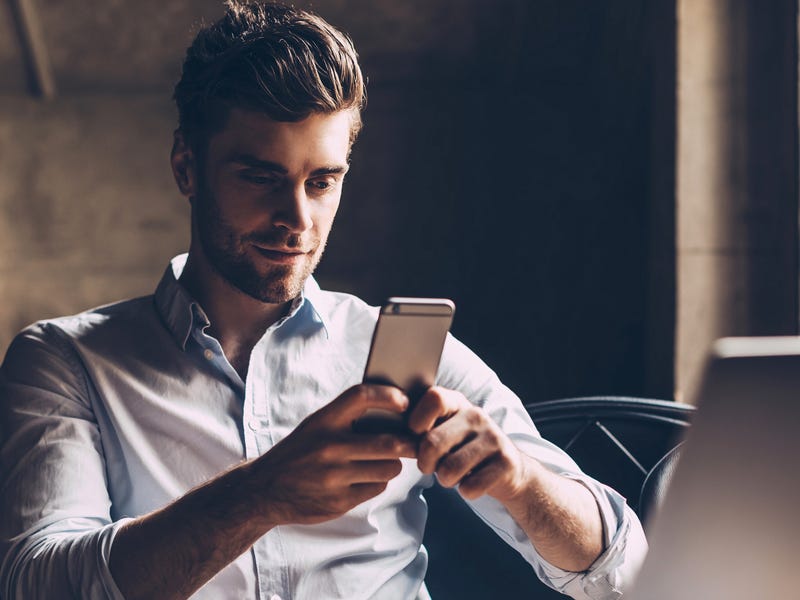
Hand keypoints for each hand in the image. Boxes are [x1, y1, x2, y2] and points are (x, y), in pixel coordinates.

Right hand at [251, 384, 417, 526]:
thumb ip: (347, 418)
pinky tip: (363, 479)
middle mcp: (329, 447)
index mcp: (323, 420)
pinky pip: (377, 488)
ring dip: (393, 465)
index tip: (404, 402)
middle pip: (390, 442)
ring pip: (389, 469)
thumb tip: (396, 412)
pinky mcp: (339, 501)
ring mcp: (334, 476)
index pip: (361, 396)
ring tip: (382, 462)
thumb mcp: (316, 426)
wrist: (263, 490)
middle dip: (408, 444)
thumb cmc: (299, 452)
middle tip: (414, 442)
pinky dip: (377, 483)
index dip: (388, 396)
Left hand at [408, 387, 528, 502]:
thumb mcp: (444, 431)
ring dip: (446, 480)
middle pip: (433, 442)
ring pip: (450, 469)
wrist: (508, 470)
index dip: (418, 422)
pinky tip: (472, 483)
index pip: (434, 398)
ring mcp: (494, 438)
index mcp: (457, 403)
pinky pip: (470, 487)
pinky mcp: (506, 462)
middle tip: (431, 468)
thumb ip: (422, 430)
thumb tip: (394, 440)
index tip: (417, 438)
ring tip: (453, 475)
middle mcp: (477, 415)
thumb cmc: (463, 450)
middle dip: (425, 464)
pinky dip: (466, 491)